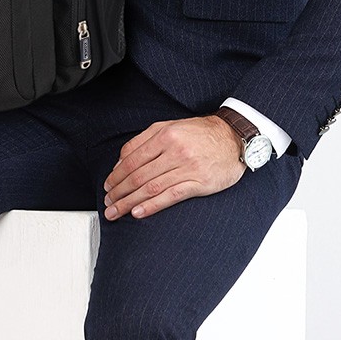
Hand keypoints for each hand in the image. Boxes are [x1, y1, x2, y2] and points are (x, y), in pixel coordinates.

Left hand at [102, 115, 246, 221]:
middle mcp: (175, 151)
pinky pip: (171, 196)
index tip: (107, 186)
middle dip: (119, 192)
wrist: (233, 138)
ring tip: (116, 212)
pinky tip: (138, 213)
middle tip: (108, 204)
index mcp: (165, 135)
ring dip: (130, 202)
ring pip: (151, 188)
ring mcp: (188, 168)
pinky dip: (152, 205)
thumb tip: (121, 162)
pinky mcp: (200, 183)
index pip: (132, 159)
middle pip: (139, 175)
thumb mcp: (169, 127)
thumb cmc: (199, 133)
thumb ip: (143, 141)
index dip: (116, 175)